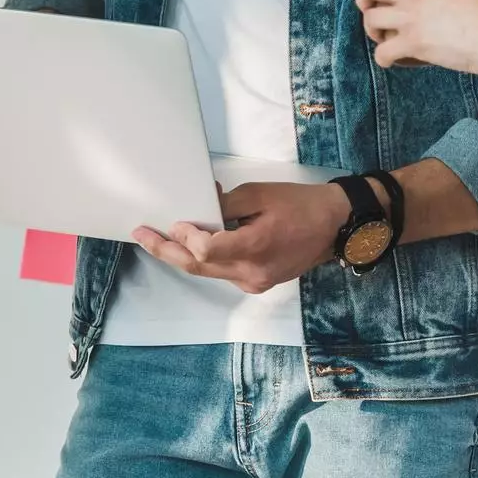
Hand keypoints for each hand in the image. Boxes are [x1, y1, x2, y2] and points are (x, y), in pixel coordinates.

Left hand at [132, 180, 351, 290]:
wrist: (337, 225)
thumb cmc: (301, 204)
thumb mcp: (259, 195)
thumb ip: (224, 205)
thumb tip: (198, 209)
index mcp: (255, 248)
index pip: (205, 251)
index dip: (184, 237)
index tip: (176, 221)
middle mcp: (252, 273)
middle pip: (198, 266)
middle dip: (166, 250)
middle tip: (141, 234)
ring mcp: (255, 282)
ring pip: (209, 271)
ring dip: (183, 254)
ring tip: (158, 237)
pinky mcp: (258, 282)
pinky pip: (223, 271)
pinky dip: (206, 257)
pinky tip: (194, 241)